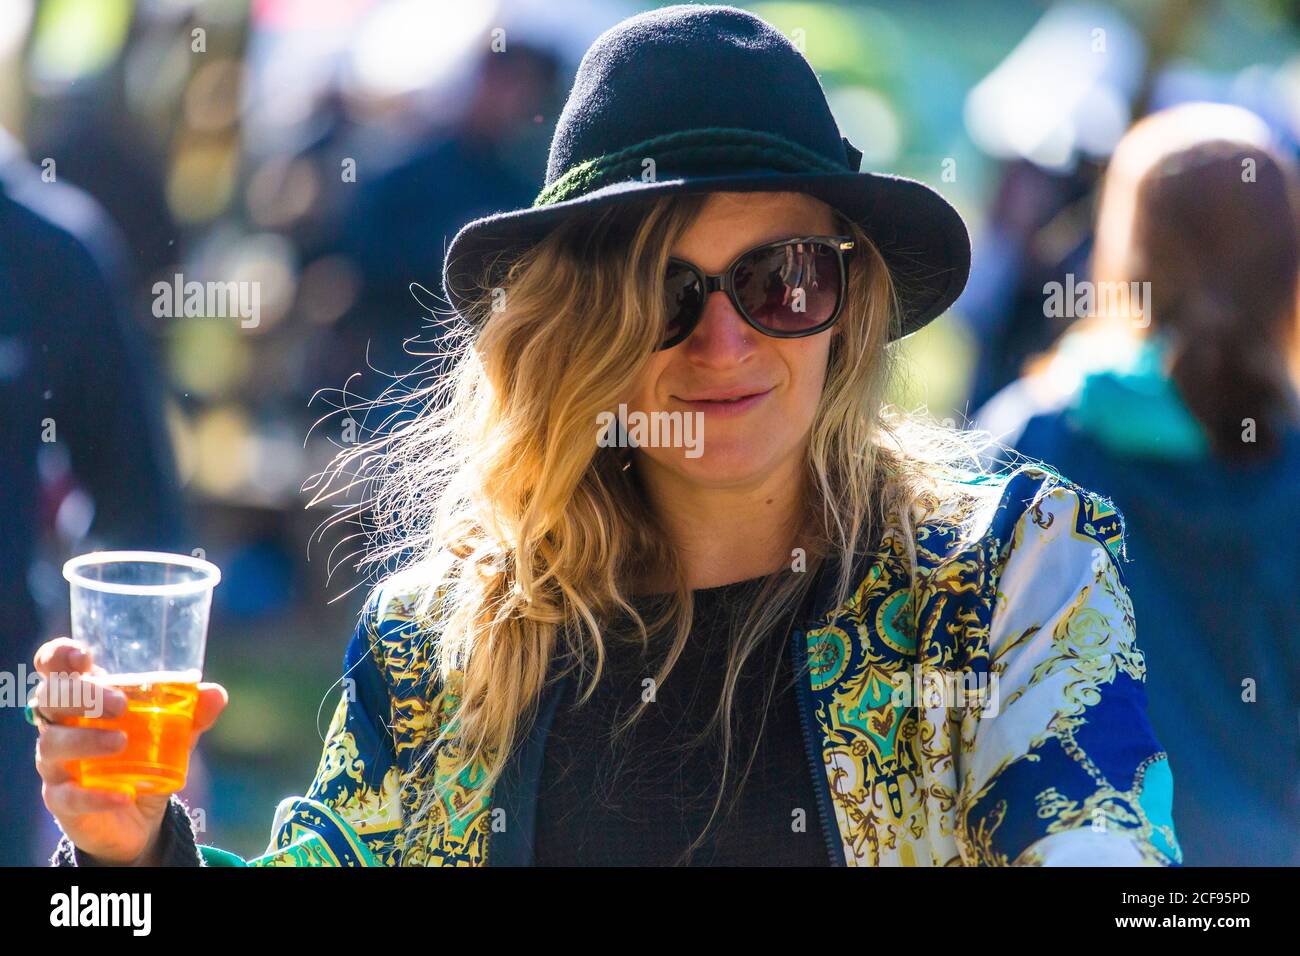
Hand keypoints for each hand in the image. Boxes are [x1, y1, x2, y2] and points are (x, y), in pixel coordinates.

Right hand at [32, 638, 227, 864]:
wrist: (135, 817)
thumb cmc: (144, 757)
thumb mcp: (172, 733)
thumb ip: (193, 713)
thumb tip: (216, 693)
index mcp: (82, 699)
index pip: (54, 668)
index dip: (59, 656)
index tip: (83, 658)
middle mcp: (60, 726)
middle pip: (50, 699)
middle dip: (82, 696)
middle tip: (120, 706)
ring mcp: (55, 763)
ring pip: (53, 744)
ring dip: (86, 740)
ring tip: (121, 742)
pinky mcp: (60, 800)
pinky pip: (68, 796)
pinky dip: (95, 795)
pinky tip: (123, 796)